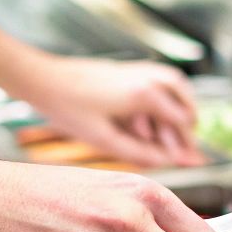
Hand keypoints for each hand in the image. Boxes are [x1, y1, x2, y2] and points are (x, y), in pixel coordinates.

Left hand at [7, 55, 205, 168]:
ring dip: (177, 109)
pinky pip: (156, 81)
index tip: (190, 161)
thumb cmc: (68, 108)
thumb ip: (138, 152)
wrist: (42, 78)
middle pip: (184, 101)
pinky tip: (147, 120)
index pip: (182, 120)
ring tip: (170, 135)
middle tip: (184, 150)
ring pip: (173, 85)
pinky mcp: (125, 69)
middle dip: (186, 127)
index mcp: (143, 95)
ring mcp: (135, 70)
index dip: (186, 143)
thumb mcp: (104, 140)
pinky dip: (161, 99)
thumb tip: (165, 162)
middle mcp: (145, 78)